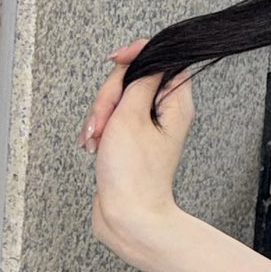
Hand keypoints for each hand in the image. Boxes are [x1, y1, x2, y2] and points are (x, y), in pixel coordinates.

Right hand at [81, 39, 194, 251]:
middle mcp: (165, 112)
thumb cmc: (134, 175)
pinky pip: (110, 120)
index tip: (117, 60)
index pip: (163, 60)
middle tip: (104, 122)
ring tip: (97, 141)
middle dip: (109, 97)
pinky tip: (93, 147)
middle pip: (132, 79)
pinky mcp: (130, 139)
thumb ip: (137, 81)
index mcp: (176, 103)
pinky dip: (98, 130)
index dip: (138, 55)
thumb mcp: (132, 117)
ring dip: (99, 117)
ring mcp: (146, 126)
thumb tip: (144, 58)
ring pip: (116, 100)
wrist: (128, 216)